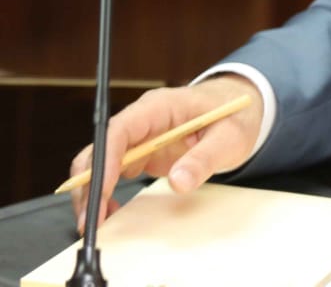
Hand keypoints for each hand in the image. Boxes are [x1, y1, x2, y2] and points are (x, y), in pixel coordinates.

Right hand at [67, 74, 262, 234]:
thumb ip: (205, 158)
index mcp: (160, 106)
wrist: (240, 109)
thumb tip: (179, 182)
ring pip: (100, 162)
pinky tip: (110, 211)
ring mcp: (140, 136)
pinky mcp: (142, 152)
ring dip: (93, 191)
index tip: (102, 190)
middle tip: (91, 221)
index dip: (105, 159)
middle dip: (90, 184)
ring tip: (96, 223)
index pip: (120, 130)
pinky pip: (113, 172)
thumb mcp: (230, 137)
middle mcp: (142, 120)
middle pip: (100, 148)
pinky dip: (106, 192)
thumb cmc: (236, 116)